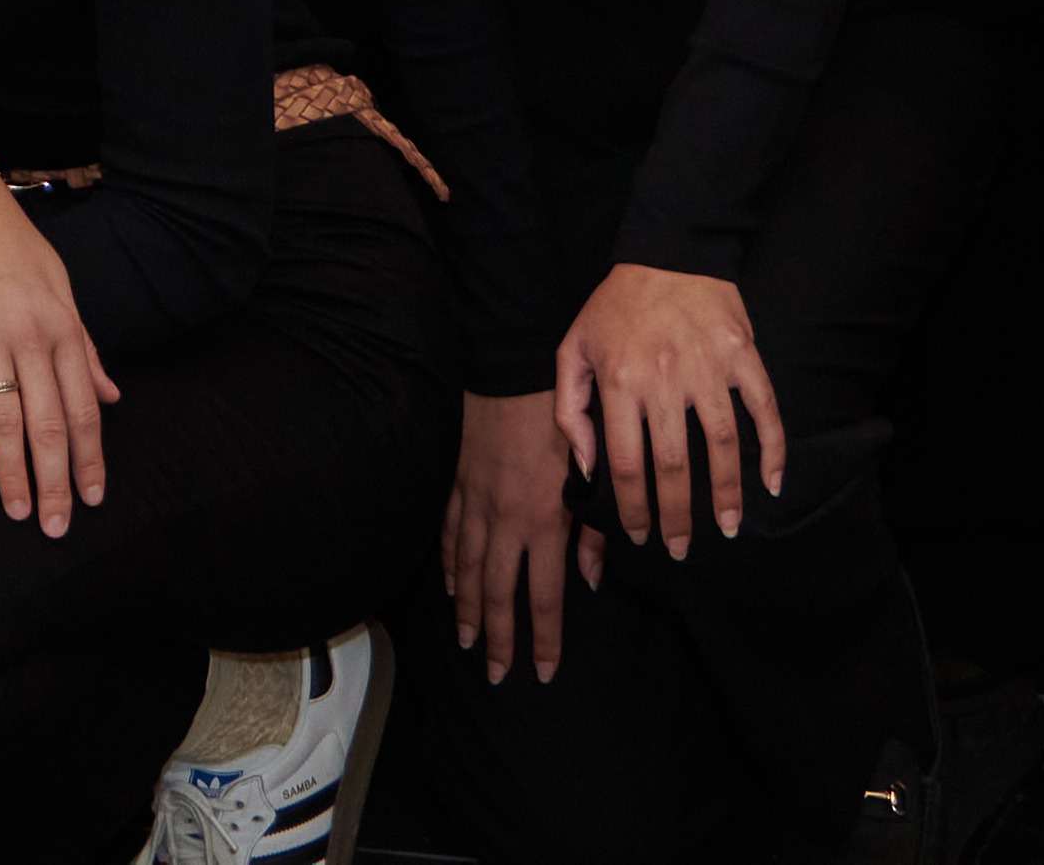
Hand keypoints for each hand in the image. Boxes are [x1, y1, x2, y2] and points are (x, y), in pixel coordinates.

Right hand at [0, 174, 114, 526]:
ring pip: (5, 419)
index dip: (90, 458)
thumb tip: (112, 395)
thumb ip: (84, 347)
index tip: (92, 497)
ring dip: (11, 473)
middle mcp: (32, 335)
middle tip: (55, 526)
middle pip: (48, 424)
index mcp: (64, 327)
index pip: (84, 408)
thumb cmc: (13, 245)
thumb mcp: (60, 288)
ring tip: (16, 512)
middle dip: (54, 482)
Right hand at [443, 385, 597, 679]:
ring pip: (469, 568)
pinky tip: (451, 584)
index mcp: (543, 520)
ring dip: (469, 608)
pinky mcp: (457, 481)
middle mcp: (505, 519)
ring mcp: (476, 501)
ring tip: (469, 641)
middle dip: (499, 638)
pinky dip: (449, 563)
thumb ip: (594, 531)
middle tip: (497, 674)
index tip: (544, 670)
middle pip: (498, 593)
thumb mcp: (590, 471)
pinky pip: (450, 532)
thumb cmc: (556, 416)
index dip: (543, 638)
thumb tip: (591, 580)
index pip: (542, 596)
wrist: (509, 368)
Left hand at [557, 262, 782, 557]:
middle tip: (681, 550)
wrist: (667, 250)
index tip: (639, 536)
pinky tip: (773, 484)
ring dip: (728, 495)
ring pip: (722, 446)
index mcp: (619, 380)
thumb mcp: (574, 347)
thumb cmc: (616, 306)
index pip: (626, 464)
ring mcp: (708, 367)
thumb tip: (586, 467)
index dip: (633, 508)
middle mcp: (663, 378)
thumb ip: (568, 407)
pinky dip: (773, 450)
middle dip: (678, 517)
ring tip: (728, 528)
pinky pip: (764, 410)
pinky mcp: (743, 355)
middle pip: (673, 466)